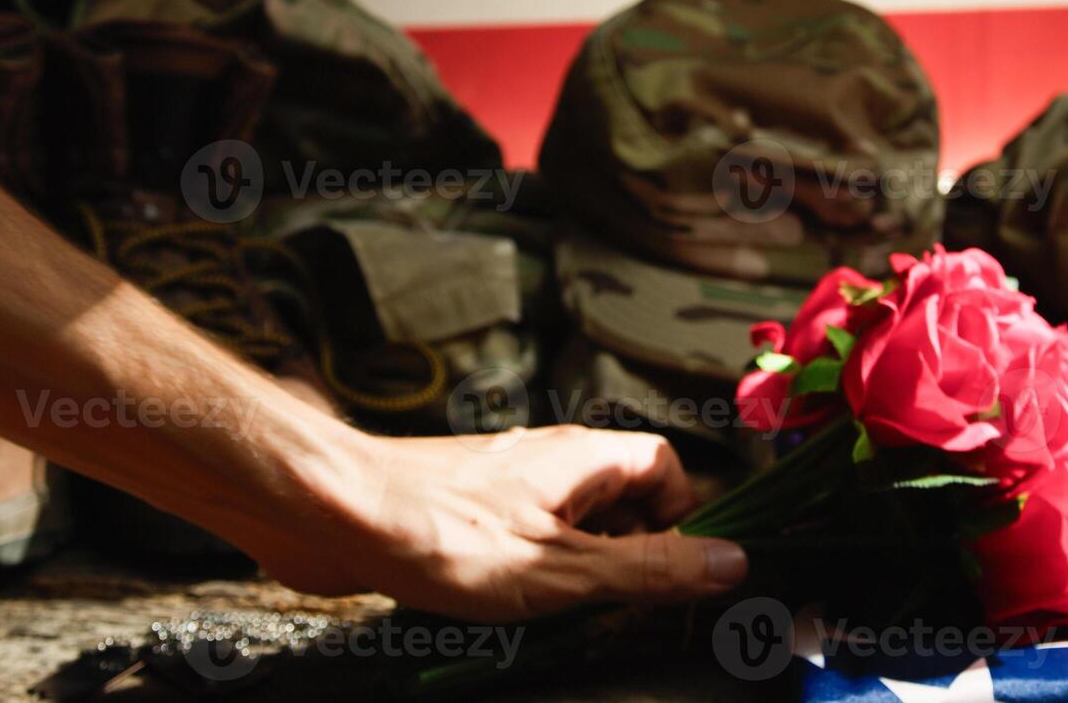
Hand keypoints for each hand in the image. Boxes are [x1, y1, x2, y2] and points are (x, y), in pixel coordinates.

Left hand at [253, 425, 749, 621]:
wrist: (335, 515)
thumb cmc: (446, 535)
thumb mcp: (567, 570)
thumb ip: (650, 568)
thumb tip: (732, 563)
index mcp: (584, 457)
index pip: (666, 467)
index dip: (681, 518)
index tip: (672, 571)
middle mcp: (548, 458)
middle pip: (620, 497)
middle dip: (625, 554)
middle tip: (610, 606)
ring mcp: (503, 480)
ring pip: (568, 523)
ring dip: (572, 570)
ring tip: (550, 611)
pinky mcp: (462, 507)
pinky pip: (520, 537)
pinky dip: (525, 573)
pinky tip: (498, 605)